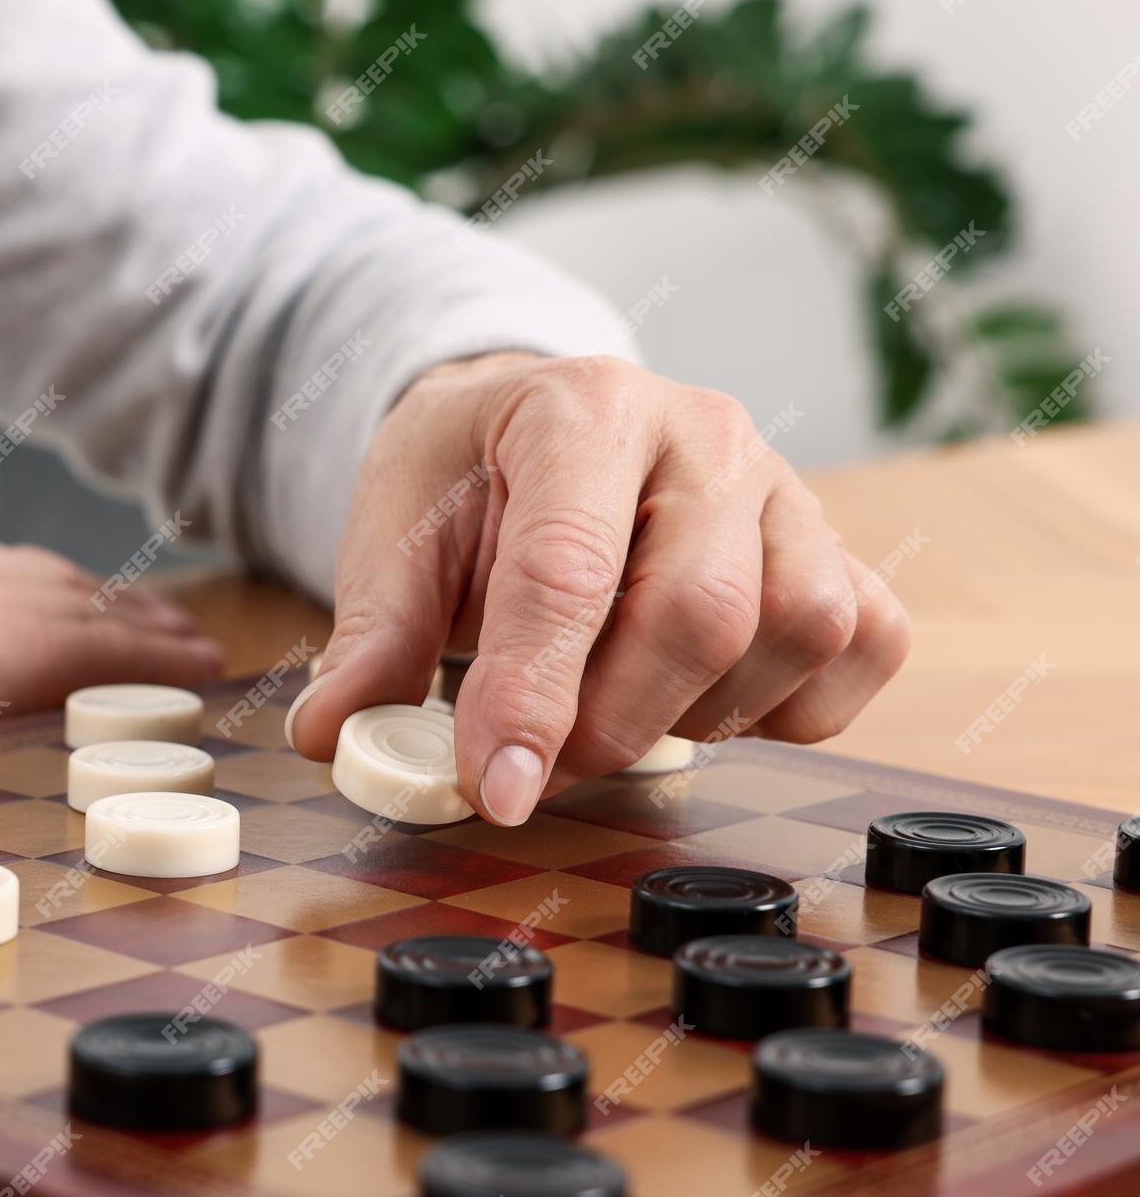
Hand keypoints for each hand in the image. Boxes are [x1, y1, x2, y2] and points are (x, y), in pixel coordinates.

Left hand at [285, 352, 911, 825]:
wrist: (534, 427)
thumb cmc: (468, 483)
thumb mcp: (395, 538)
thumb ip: (372, 638)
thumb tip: (331, 734)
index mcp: (580, 408)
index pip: (567, 569)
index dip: (531, 697)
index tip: (494, 787)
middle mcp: (703, 432)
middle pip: (700, 611)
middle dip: (611, 722)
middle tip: (538, 760)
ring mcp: (787, 486)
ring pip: (798, 631)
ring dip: (702, 711)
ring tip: (619, 702)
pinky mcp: (838, 544)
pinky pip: (866, 643)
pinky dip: (793, 704)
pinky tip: (705, 696)